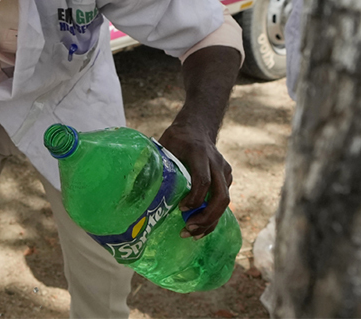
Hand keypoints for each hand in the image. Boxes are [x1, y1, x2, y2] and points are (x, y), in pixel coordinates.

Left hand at [158, 123, 232, 239]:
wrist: (197, 127)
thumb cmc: (176, 139)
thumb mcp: (164, 145)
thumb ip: (156, 163)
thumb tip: (133, 187)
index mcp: (199, 153)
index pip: (203, 180)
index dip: (194, 198)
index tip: (181, 208)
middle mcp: (216, 162)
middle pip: (221, 196)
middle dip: (206, 217)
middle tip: (188, 228)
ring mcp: (225, 170)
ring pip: (225, 200)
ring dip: (210, 221)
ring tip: (193, 234)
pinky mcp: (228, 177)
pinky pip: (223, 199)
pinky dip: (213, 216)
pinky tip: (199, 227)